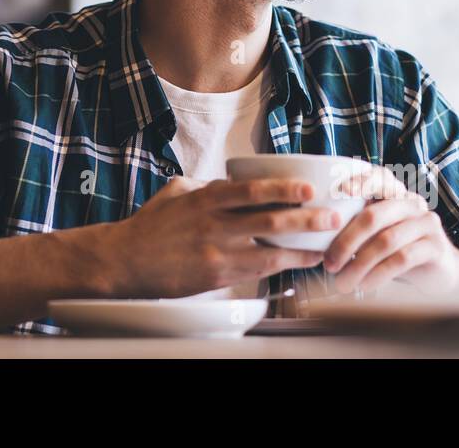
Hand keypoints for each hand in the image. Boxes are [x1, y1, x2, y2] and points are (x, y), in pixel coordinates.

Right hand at [105, 177, 342, 297]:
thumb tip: (234, 182)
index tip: (310, 189)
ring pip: (270, 250)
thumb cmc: (151, 224)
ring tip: (325, 248)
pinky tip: (296, 266)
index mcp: (206, 197)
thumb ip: (208, 185)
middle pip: (271, 219)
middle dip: (307, 218)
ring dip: (302, 249)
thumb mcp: (177, 191)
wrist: (125, 259)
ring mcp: (216, 252)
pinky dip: (280, 268)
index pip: (254, 189)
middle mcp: (214, 223)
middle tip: (333, 217)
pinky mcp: (215, 276)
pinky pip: (256, 272)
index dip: (285, 189)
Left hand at [322, 164, 458, 294]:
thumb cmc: (398, 249)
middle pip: (373, 216)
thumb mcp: (377, 233)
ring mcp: (426, 223)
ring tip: (342, 283)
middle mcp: (412, 203)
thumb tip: (314, 232)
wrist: (440, 271)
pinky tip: (365, 286)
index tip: (338, 192)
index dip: (359, 181)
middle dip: (346, 241)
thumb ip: (356, 225)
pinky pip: (402, 259)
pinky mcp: (435, 246)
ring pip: (386, 240)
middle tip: (329, 264)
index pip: (378, 177)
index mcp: (395, 193)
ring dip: (359, 264)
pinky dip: (379, 274)